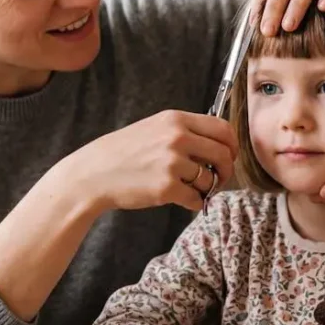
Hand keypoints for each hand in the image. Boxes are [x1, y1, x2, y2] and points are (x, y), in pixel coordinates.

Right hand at [64, 110, 235, 213]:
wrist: (93, 174)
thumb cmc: (123, 153)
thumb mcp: (153, 128)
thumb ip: (183, 131)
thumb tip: (218, 143)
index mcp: (176, 120)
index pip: (222, 128)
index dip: (231, 146)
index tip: (228, 156)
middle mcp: (177, 138)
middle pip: (223, 154)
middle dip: (225, 170)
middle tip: (218, 178)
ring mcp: (172, 163)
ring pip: (210, 180)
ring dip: (206, 189)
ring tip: (191, 189)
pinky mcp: (167, 188)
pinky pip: (197, 199)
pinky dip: (194, 203)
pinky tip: (182, 200)